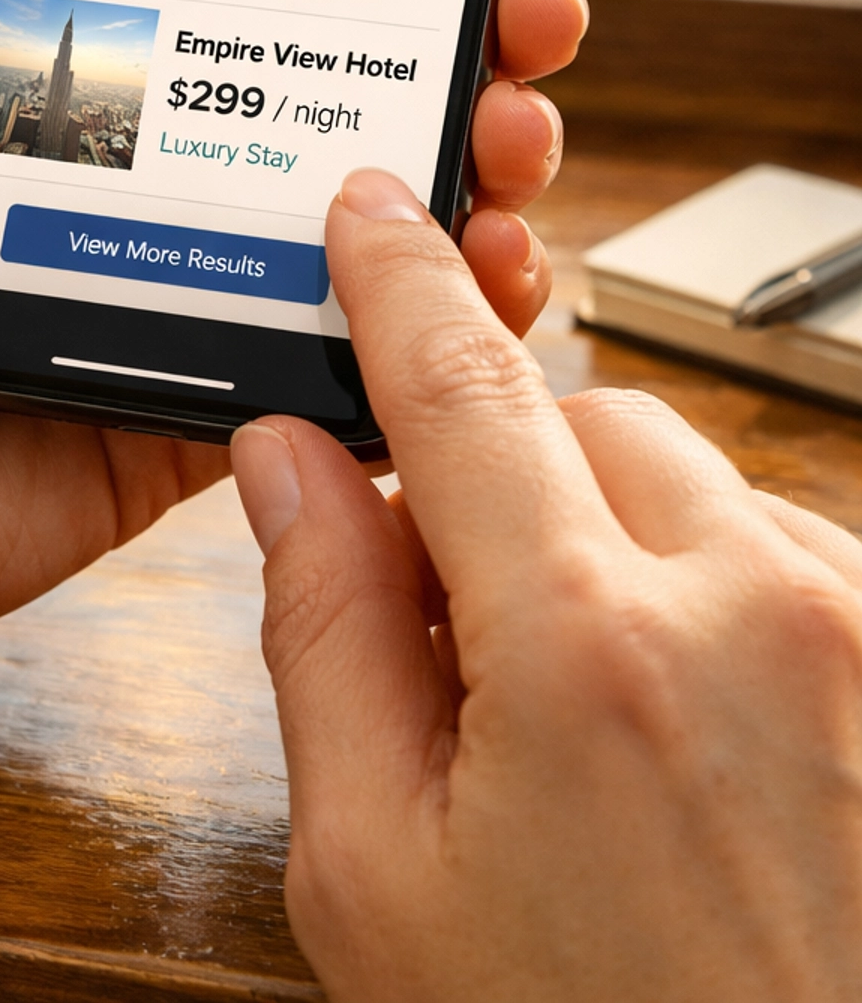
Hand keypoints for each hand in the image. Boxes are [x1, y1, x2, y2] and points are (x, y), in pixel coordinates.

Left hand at [0, 0, 598, 745]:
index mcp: (38, 41)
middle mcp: (123, 144)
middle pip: (329, 53)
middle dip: (456, 5)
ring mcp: (169, 270)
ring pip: (367, 194)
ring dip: (472, 141)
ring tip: (517, 113)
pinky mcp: (195, 395)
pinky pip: (350, 350)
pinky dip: (442, 317)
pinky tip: (496, 270)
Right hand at [233, 174, 861, 1001]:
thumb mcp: (379, 882)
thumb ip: (322, 634)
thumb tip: (288, 462)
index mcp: (589, 646)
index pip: (457, 380)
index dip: (393, 276)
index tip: (369, 212)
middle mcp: (754, 605)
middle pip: (582, 418)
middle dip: (503, 479)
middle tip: (462, 629)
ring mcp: (860, 632)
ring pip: (696, 482)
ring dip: (622, 545)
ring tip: (602, 729)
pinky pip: (793, 555)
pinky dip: (721, 598)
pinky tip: (697, 741)